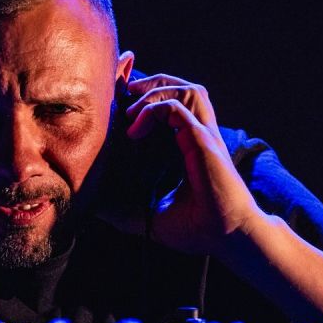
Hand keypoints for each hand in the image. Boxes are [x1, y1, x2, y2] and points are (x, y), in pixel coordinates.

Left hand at [107, 74, 264, 256]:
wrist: (228, 239)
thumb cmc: (199, 229)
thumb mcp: (151, 218)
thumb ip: (124, 211)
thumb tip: (94, 209)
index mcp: (192, 148)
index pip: (174, 106)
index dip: (151, 95)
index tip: (124, 99)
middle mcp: (200, 137)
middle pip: (184, 88)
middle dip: (155, 82)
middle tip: (127, 93)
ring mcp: (204, 137)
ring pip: (187, 91)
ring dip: (156, 91)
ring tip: (133, 109)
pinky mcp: (203, 142)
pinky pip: (177, 109)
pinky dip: (154, 110)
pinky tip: (135, 131)